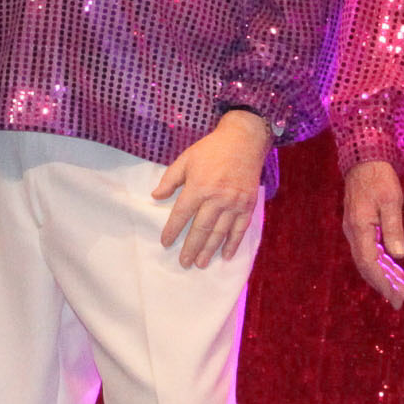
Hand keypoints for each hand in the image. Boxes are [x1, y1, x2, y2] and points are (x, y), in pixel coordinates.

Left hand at [154, 109, 269, 268]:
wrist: (244, 140)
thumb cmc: (211, 149)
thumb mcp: (185, 159)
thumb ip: (170, 179)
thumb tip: (155, 197)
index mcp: (198, 186)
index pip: (181, 214)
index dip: (172, 230)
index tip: (165, 243)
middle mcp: (217, 198)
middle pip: (201, 229)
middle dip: (191, 248)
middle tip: (184, 262)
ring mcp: (234, 203)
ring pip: (220, 233)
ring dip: (209, 250)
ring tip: (200, 263)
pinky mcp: (248, 205)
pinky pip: (240, 229)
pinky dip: (233, 244)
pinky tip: (226, 255)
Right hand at [341, 159, 403, 308]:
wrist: (363, 158)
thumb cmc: (379, 177)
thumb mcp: (391, 200)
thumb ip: (393, 227)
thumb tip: (398, 254)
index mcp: (360, 228)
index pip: (370, 263)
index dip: (383, 282)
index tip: (396, 295)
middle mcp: (353, 232)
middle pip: (366, 266)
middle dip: (383, 285)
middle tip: (399, 300)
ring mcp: (354, 228)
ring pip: (367, 259)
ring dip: (382, 275)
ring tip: (399, 289)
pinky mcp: (358, 224)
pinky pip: (368, 250)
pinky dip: (379, 262)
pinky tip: (391, 269)